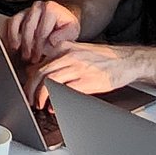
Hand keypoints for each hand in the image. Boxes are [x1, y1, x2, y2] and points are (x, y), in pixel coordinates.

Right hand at [1, 0, 79, 67]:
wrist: (61, 19)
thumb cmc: (65, 26)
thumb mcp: (72, 31)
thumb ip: (64, 36)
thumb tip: (52, 41)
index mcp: (51, 9)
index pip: (41, 30)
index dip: (39, 46)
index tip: (38, 56)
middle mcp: (37, 7)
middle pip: (28, 27)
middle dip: (27, 45)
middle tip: (28, 57)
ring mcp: (27, 10)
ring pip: (16, 23)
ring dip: (15, 39)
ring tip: (18, 51)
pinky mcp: (19, 15)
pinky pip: (9, 23)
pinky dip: (8, 34)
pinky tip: (12, 45)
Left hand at [34, 39, 148, 97]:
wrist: (126, 60)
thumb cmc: (103, 59)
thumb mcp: (78, 52)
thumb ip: (61, 60)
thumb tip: (42, 75)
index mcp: (64, 48)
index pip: (39, 64)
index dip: (30, 80)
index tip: (28, 90)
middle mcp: (69, 56)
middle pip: (40, 73)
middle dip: (31, 89)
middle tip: (30, 100)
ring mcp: (78, 68)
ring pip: (49, 81)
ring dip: (41, 95)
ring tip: (40, 104)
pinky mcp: (87, 81)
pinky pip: (65, 91)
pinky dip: (56, 100)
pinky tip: (54, 106)